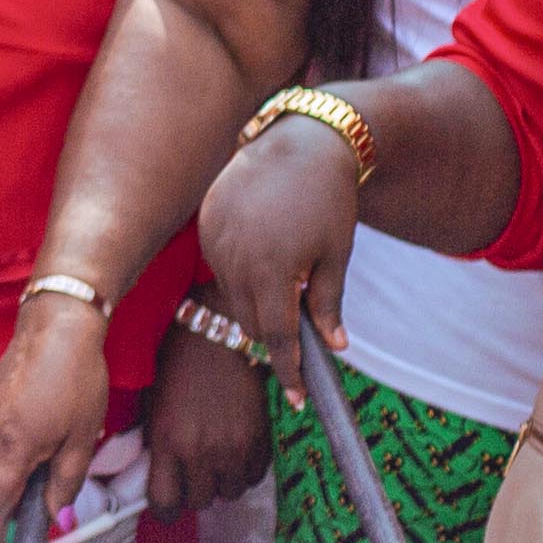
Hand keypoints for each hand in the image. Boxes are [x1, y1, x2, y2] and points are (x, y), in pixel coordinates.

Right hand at [0, 290, 110, 533]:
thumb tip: (57, 518)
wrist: (56, 325)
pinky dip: (16, 450)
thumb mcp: (81, 439)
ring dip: (19, 473)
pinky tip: (44, 431)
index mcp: (12, 450)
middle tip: (47, 507)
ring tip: (56, 451)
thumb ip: (66, 484)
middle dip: (16, 504)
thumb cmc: (74, 377)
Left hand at [144, 323, 271, 514]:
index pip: (164, 503)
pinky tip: (235, 451)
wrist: (219, 333)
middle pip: (199, 502)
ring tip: (214, 460)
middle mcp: (200, 451)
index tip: (166, 504)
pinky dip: (245, 471)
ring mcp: (233, 448)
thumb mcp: (154, 404)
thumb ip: (157, 443)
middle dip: (193, 492)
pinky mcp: (260, 440)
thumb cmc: (179, 362)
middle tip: (191, 474)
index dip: (164, 509)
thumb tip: (157, 475)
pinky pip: (254, 477)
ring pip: (229, 493)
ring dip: (221, 482)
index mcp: (166, 441)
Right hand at [195, 115, 365, 359]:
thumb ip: (329, 303)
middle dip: (275, 338)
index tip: (300, 399)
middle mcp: (236, 259)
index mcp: (273, 270)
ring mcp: (215, 241)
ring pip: (232, 297)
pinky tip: (264, 261)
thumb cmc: (328, 200)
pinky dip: (241, 277)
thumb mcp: (336, 254)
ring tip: (283, 291)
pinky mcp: (206, 225)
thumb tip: (334, 347)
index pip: (279, 337)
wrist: (299, 142)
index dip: (290, 371)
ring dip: (256, 307)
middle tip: (298, 346)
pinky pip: (221, 268)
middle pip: (251, 322)